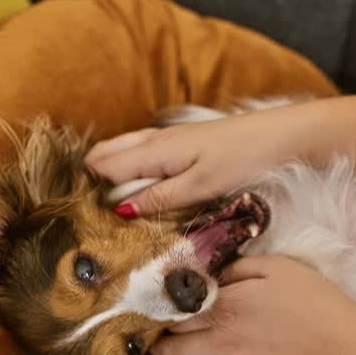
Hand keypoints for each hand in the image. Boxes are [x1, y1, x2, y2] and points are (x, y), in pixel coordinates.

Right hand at [85, 100, 339, 214]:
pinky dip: (127, 168)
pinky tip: (132, 186)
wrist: (282, 136)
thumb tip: (119, 210)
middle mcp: (154, 141)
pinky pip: (141, 154)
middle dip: (88, 179)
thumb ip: (161, 198)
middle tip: (79, 214)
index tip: (73, 217)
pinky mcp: (183, 144)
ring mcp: (168, 140)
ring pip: (122, 152)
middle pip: (106, 156)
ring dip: (107, 173)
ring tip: (96, 204)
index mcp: (154, 151)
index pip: (102, 168)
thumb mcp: (201, 186)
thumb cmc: (244, 159)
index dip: (84, 190)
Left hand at [151, 256, 355, 354]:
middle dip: (164, 339)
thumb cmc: (312, 302)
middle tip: (171, 328)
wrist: (342, 349)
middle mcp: (216, 347)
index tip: (166, 303)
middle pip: (169, 352)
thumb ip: (236, 269)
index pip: (171, 315)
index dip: (164, 309)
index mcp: (221, 312)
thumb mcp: (275, 267)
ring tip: (186, 349)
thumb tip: (213, 277)